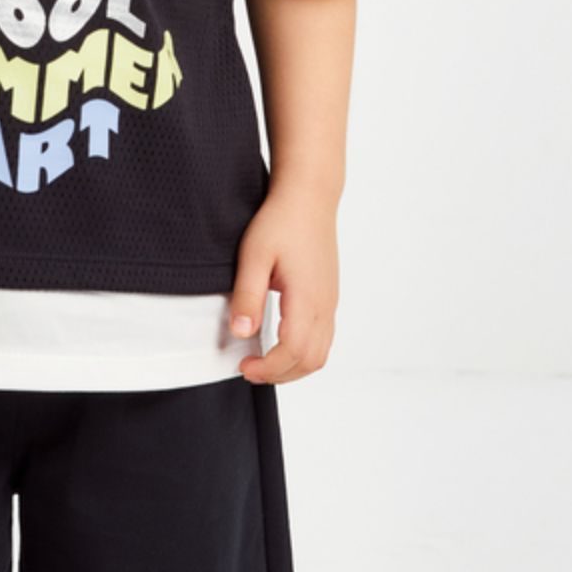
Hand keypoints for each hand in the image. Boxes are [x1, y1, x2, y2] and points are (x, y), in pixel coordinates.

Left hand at [227, 183, 338, 384]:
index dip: (268, 367)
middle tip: (249, 369)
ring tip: (263, 362)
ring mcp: (330, 302)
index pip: (292, 351)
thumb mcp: (254, 256)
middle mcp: (324, 305)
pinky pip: (324, 339)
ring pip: (321, 353)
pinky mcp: (329, 297)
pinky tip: (281, 344)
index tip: (243, 365)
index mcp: (306, 297)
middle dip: (279, 374)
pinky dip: (304, 353)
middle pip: (311, 361)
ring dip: (293, 367)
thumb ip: (247, 296)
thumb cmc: (281, 221)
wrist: (309, 197)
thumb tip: (240, 332)